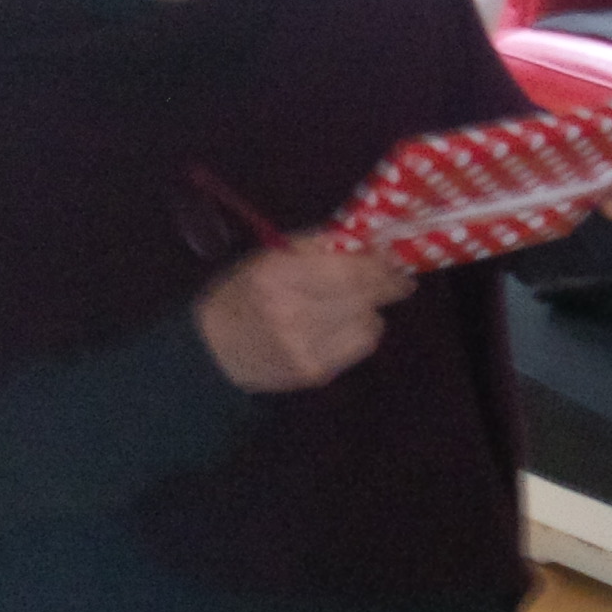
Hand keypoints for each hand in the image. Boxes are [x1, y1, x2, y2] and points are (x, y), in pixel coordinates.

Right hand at [194, 235, 413, 392]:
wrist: (213, 353)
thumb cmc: (244, 294)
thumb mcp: (270, 256)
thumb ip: (319, 244)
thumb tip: (367, 239)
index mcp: (279, 275)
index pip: (350, 269)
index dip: (381, 263)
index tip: (395, 257)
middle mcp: (294, 312)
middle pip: (366, 295)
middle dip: (389, 284)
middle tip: (399, 278)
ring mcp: (306, 346)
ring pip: (370, 322)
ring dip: (372, 309)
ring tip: (359, 303)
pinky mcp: (315, 372)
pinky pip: (362, 347)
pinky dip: (363, 331)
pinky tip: (347, 324)